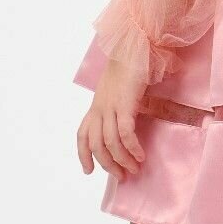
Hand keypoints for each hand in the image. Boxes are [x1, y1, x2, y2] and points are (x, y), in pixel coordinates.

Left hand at [77, 57, 147, 176]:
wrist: (133, 47)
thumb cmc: (130, 65)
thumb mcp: (118, 90)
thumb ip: (120, 105)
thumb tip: (131, 121)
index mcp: (96, 106)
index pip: (82, 134)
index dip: (82, 154)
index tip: (88, 171)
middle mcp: (99, 108)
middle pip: (96, 144)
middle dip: (107, 164)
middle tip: (121, 176)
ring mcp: (111, 106)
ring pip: (110, 142)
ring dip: (122, 160)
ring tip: (134, 169)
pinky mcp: (125, 104)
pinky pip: (125, 133)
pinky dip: (132, 147)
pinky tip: (140, 155)